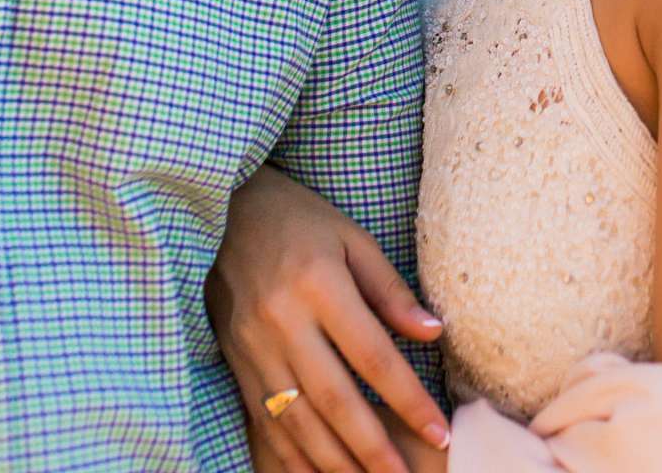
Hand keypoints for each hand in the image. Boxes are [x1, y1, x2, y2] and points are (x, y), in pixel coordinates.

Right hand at [208, 165, 449, 472]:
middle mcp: (282, 322)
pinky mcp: (235, 364)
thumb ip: (390, 290)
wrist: (224, 214)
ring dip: (335, 460)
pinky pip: (264, 421)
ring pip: (296, 419)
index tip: (437, 430)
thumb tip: (433, 332)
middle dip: (373, 446)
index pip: (371, 355)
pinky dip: (291, 455)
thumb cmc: (299, 222)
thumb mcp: (351, 239)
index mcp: (318, 285)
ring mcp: (253, 348)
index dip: (406, 398)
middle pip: (333, 398)